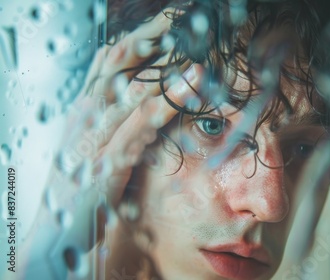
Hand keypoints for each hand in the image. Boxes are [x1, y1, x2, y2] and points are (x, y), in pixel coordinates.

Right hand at [20, 10, 203, 277]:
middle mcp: (84, 120)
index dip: (138, 39)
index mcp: (84, 112)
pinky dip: (162, 109)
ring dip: (164, 72)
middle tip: (182, 21)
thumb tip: (151, 96)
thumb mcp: (98, 148)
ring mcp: (90, 143)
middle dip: (150, 40)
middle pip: (116, 66)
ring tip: (194, 53)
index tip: (168, 23)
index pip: (108, 62)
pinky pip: (134, 133)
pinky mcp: (101, 171)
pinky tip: (187, 94)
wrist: (60, 241)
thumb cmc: (85, 192)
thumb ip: (119, 121)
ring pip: (128, 95)